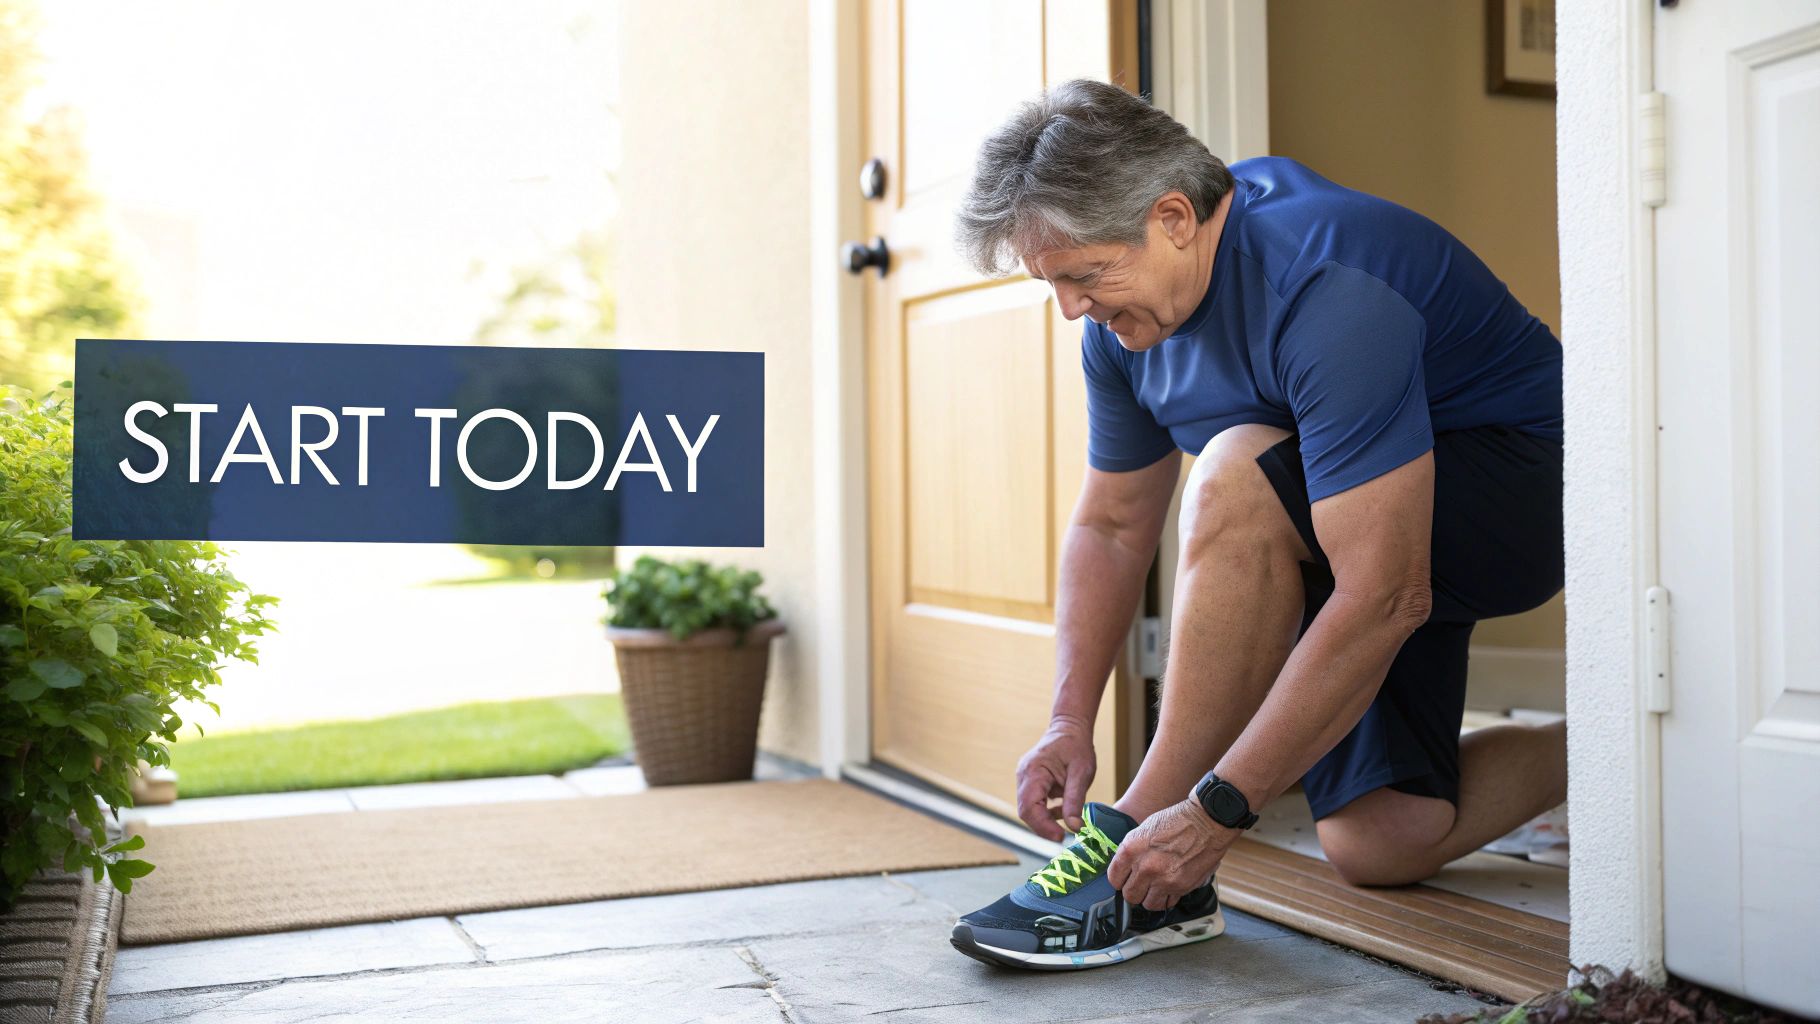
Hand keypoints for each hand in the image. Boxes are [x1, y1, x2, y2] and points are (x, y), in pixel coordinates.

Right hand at [1014, 715, 1096, 840]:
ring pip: (1029, 808)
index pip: (1029, 807)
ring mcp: (1025, 778)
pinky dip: (1047, 811)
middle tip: (1063, 837)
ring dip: (1045, 820)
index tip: (1060, 837)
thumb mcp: (1081, 773)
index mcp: (1033, 771)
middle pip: (1026, 811)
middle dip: (1043, 826)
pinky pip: (1035, 802)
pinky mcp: (1031, 782)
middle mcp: (1024, 776)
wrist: (1070, 728)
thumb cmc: (1077, 747)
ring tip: (1066, 824)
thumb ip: (1075, 800)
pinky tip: (1063, 810)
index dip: (1042, 826)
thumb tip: (1074, 827)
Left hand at [1106, 799, 1233, 909]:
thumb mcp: (1144, 829)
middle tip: (1141, 884)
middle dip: (1135, 890)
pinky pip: (1167, 903)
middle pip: (1129, 895)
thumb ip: (1132, 852)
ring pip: (1148, 904)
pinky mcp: (1180, 887)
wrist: (1205, 822)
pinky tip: (1170, 886)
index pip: (1114, 879)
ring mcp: (1163, 879)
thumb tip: (1125, 869)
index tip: (1125, 879)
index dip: (1120, 880)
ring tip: (1156, 887)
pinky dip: (1168, 898)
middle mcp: (1145, 867)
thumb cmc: (1177, 821)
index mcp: (1131, 850)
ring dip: (1151, 897)